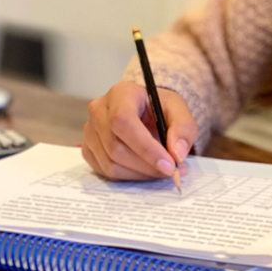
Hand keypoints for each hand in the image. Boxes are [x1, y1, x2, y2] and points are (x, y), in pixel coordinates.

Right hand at [82, 82, 196, 180]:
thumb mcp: (177, 109)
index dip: (146, 147)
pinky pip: (105, 172)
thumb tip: (177, 153)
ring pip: (110, 164)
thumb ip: (183, 128)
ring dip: (140, 174)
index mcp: (120, 93)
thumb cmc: (158, 107)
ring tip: (163, 170)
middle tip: (172, 171)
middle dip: (147, 165)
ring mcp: (90, 131)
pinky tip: (145, 170)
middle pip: (116, 147)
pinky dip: (129, 177)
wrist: (144, 110)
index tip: (169, 164)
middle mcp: (99, 110)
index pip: (123, 122)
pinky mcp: (88, 149)